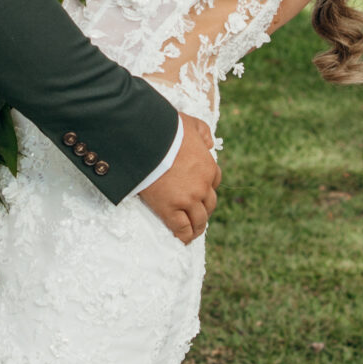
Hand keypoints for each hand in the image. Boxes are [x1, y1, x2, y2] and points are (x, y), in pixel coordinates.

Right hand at [137, 113, 219, 244]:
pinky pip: (181, 228)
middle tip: (198, 214)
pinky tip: (183, 240)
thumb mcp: (192, 124)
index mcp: (208, 167)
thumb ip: (203, 132)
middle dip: (204, 209)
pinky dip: (184, 236)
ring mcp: (187, 199)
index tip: (201, 191)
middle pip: (209, 203)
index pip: (215, 181)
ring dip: (198, 226)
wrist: (147, 139)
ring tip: (194, 232)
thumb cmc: (167, 129)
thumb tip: (210, 143)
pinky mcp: (170, 209)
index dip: (207, 187)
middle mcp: (202, 186)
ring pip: (199, 219)